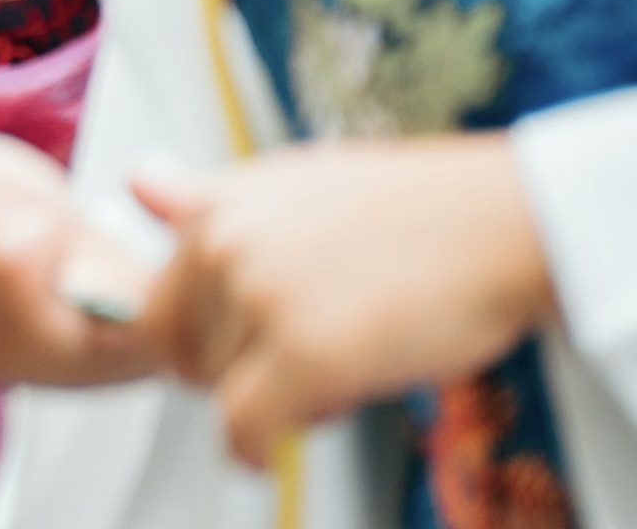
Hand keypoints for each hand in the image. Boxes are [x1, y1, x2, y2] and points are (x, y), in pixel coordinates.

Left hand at [134, 135, 554, 466]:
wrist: (500, 226)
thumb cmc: (412, 210)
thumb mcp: (296, 183)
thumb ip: (208, 197)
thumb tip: (136, 182)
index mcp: (223, 207)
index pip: (159, 301)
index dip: (204, 336)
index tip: (243, 346)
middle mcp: (227, 245)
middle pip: (184, 352)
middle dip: (232, 370)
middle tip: (301, 356)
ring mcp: (262, 299)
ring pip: (217, 392)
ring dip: (262, 401)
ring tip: (327, 369)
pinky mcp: (302, 357)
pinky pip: (241, 429)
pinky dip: (252, 451)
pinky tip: (272, 453)